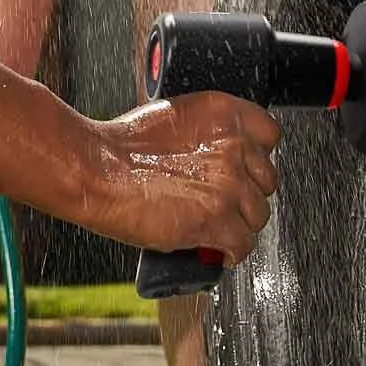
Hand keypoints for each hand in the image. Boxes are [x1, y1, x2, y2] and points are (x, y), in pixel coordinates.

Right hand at [81, 94, 280, 261]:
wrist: (96, 169)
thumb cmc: (120, 145)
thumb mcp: (174, 117)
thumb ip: (206, 133)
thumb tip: (217, 156)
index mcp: (224, 113)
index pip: (270, 135)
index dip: (256, 157)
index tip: (245, 169)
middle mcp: (233, 147)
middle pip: (266, 181)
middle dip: (246, 194)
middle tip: (223, 202)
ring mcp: (228, 186)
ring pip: (258, 215)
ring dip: (239, 224)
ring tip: (216, 228)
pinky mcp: (216, 222)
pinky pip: (242, 245)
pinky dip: (230, 252)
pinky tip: (216, 250)